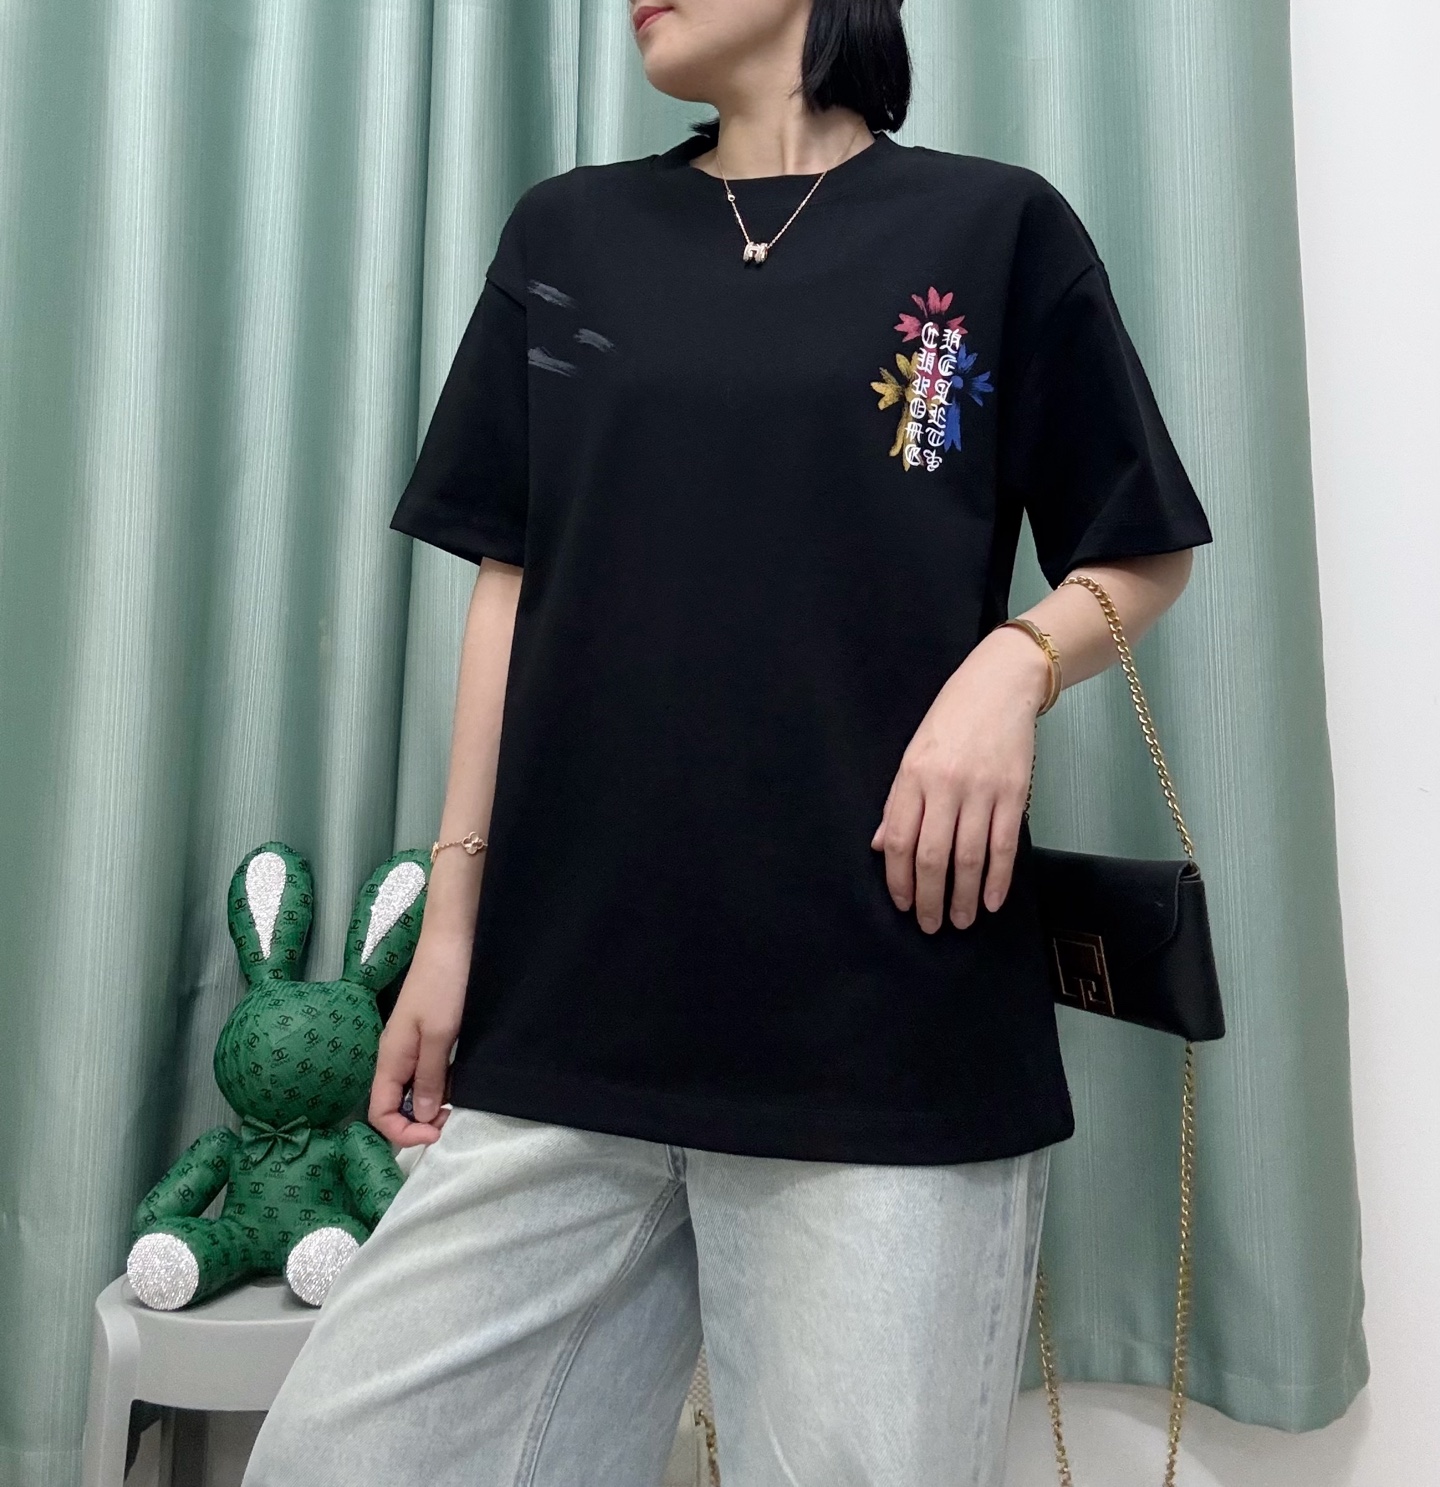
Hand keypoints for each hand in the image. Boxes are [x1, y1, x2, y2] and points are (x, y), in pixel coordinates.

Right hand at [369, 931, 470, 1144]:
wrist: (454, 940)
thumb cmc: (445, 983)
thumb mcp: (440, 1035)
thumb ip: (429, 1077)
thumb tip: (422, 1117)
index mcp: (390, 1058)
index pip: (380, 1114)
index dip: (404, 1132)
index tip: (437, 1132)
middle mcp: (396, 1056)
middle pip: (395, 1105)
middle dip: (420, 1121)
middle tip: (453, 1117)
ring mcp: (411, 1045)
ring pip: (414, 1090)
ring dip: (433, 1103)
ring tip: (460, 1099)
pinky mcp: (428, 1034)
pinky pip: (427, 1072)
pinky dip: (442, 1082)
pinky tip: (461, 1078)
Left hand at [870, 625, 1051, 931]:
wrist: (1000, 685)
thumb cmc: (951, 719)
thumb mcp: (913, 754)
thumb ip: (899, 803)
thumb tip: (882, 846)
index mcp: (912, 776)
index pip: (900, 841)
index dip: (899, 879)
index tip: (902, 904)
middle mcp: (945, 785)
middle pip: (933, 856)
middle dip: (929, 898)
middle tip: (929, 925)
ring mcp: (981, 790)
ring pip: (969, 858)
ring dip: (963, 897)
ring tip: (960, 921)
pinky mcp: (1013, 792)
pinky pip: (1004, 846)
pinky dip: (998, 879)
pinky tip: (992, 901)